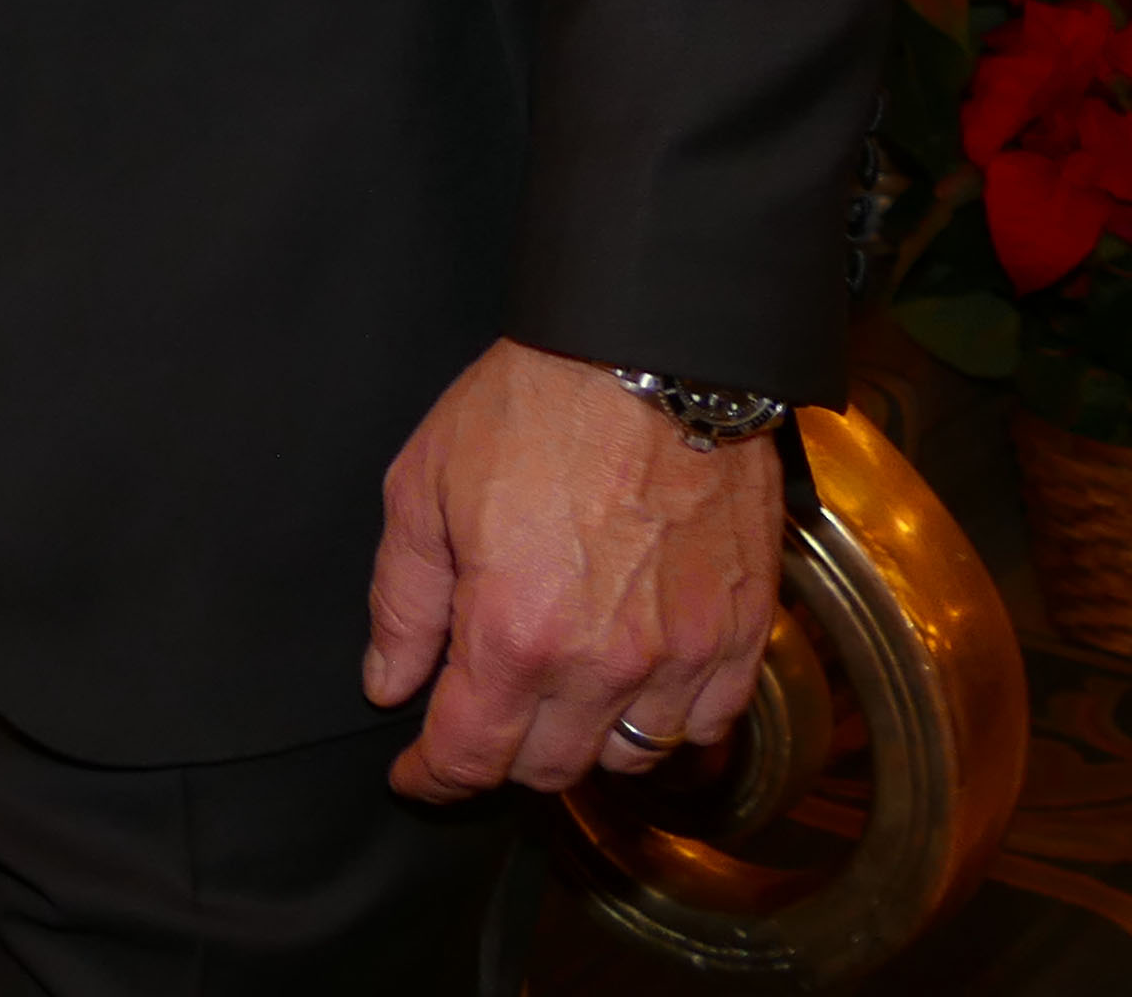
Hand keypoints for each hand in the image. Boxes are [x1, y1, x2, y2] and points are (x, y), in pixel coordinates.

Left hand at [365, 337, 784, 798]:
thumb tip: (388, 684)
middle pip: (548, 768)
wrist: (651, 356)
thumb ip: (402, 601)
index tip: (416, 775)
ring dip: (583, 744)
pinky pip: (706, 724)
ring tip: (553, 702)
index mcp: (515, 631)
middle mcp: (604, 663)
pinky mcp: (743, 633)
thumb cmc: (531, 407)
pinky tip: (632, 690)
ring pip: (628, 757)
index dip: (433, 777)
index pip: (469, 754)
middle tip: (478, 720)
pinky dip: (665, 725)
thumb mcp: (422, 486)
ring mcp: (684, 655)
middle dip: (501, 756)